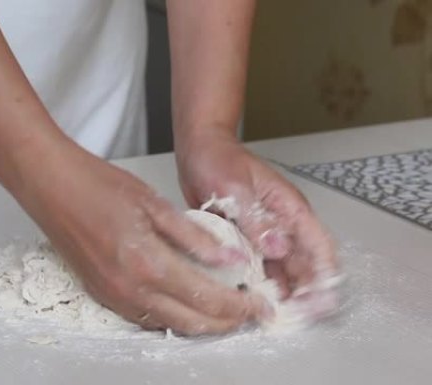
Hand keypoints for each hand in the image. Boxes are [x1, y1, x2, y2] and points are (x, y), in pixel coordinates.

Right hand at [11, 141, 266, 334]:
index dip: (239, 306)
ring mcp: (113, 296)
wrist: (50, 186)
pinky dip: (171, 317)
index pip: (206, 299)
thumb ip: (195, 236)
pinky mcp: (102, 294)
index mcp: (147, 264)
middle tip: (248, 313)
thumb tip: (232, 258)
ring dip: (199, 324)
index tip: (259, 304)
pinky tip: (184, 303)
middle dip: (225, 323)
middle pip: (190, 322)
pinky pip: (144, 317)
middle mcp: (130, 289)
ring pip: (167, 325)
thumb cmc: (96, 186)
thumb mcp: (154, 203)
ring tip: (224, 310)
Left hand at [175, 132, 339, 318]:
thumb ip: (257, 219)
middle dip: (306, 293)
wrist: (198, 150)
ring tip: (277, 316)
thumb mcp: (235, 188)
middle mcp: (282, 224)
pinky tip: (253, 300)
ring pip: (282, 270)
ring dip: (283, 293)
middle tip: (297, 318)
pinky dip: (259, 284)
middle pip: (304, 264)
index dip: (324, 275)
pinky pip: (258, 266)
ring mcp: (265, 234)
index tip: (321, 300)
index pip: (319, 246)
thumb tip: (279, 248)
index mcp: (289, 208)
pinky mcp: (246, 240)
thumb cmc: (219, 159)